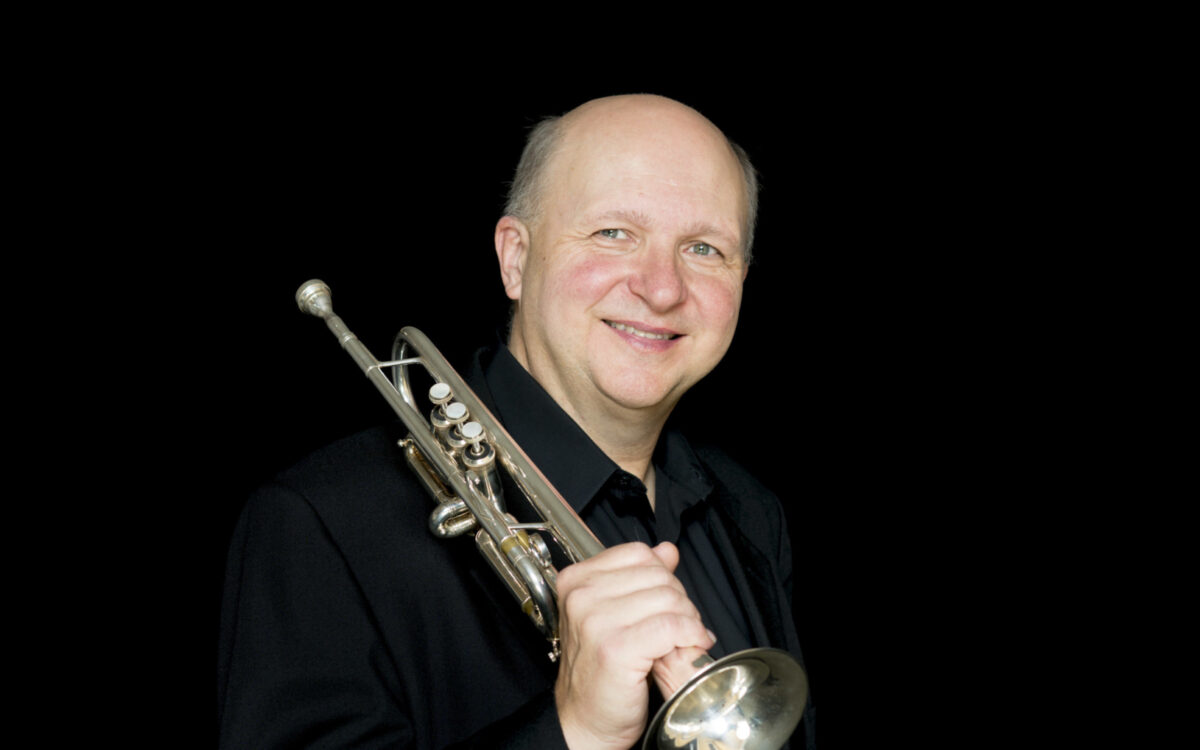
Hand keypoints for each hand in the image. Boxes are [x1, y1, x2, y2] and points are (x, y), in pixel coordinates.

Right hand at [553, 542, 715, 749]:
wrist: (584, 722)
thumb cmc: (598, 674)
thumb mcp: (615, 615)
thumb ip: (640, 579)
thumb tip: (666, 551)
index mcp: (576, 580)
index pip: (638, 554)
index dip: (663, 577)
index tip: (667, 603)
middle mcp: (581, 596)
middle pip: (658, 576)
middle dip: (680, 602)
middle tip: (681, 627)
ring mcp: (596, 621)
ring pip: (669, 599)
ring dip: (688, 621)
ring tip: (684, 640)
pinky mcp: (616, 648)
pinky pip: (672, 627)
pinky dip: (690, 636)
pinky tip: (689, 647)